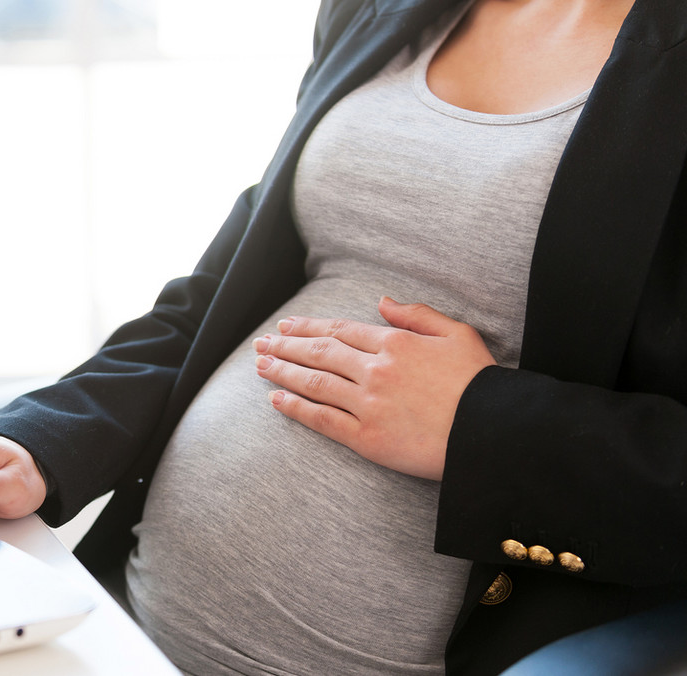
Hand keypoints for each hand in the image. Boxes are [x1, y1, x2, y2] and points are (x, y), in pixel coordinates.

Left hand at [253, 297, 495, 479]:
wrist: (494, 433)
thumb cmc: (481, 383)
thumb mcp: (458, 334)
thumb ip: (417, 315)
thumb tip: (382, 301)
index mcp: (395, 343)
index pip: (340, 330)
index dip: (309, 327)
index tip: (286, 326)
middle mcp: (375, 370)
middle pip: (319, 353)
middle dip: (285, 346)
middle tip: (262, 343)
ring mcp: (368, 404)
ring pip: (314, 382)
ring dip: (282, 372)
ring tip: (260, 365)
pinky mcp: (367, 438)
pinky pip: (322, 419)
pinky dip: (296, 407)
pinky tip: (276, 399)